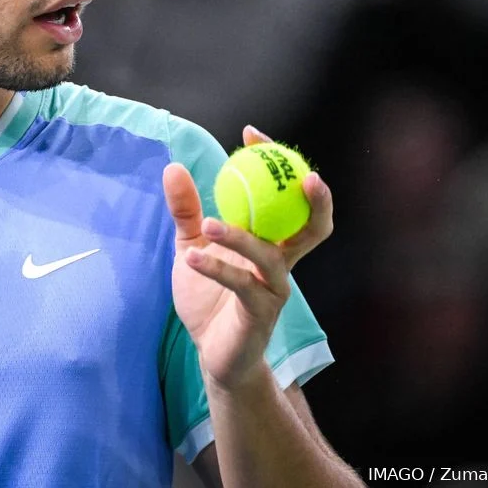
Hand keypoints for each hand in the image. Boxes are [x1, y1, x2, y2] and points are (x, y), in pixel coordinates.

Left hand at [163, 125, 332, 389]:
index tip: (253, 134)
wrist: (209, 352)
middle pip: (314, 227)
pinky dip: (216, 269)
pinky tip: (191, 258)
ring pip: (272, 256)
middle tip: (298, 173)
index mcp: (269, 241)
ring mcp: (274, 289)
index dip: (277, 163)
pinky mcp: (259, 314)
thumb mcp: (190, 245)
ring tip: (210, 225)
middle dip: (314, 198)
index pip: (285, 197)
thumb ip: (187, 210)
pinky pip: (243, 286)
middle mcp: (281, 262)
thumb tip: (173, 167)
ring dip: (242, 237)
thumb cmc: (207, 296)